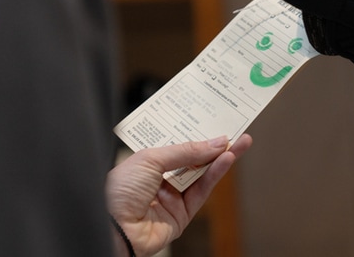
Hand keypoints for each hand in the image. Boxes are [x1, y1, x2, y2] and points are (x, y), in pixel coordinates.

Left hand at [106, 135, 252, 256]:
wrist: (113, 228)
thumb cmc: (116, 192)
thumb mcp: (151, 158)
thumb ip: (186, 150)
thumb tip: (214, 143)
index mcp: (146, 163)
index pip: (177, 145)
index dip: (196, 134)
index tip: (215, 125)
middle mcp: (159, 179)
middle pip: (193, 159)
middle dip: (214, 146)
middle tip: (236, 133)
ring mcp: (172, 197)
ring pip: (202, 174)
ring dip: (221, 158)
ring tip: (240, 143)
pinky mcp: (182, 214)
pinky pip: (203, 190)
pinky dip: (216, 174)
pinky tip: (226, 159)